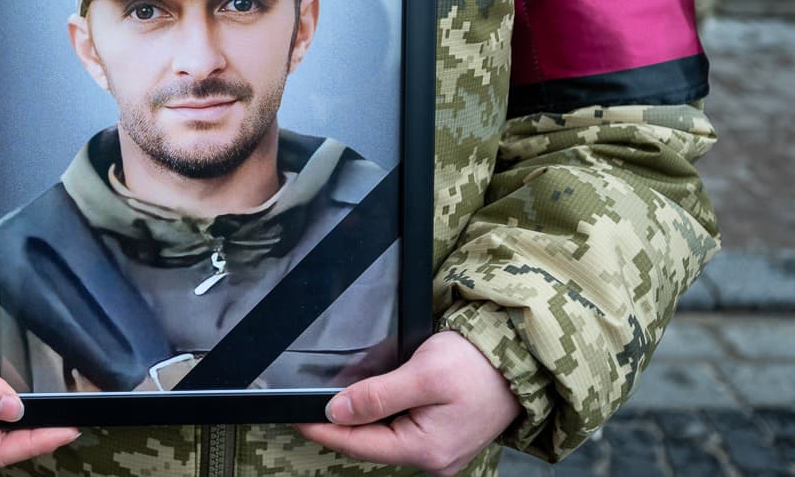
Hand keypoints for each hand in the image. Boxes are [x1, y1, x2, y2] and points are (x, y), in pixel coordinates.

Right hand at [0, 305, 79, 466]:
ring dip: (34, 428)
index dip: (31, 443)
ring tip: (63, 417)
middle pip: (0, 447)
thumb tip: (12, 410)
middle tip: (70, 425)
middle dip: (37, 438)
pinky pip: (3, 418)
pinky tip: (44, 405)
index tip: (63, 429)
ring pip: (4, 435)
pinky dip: (26, 413)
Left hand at [297, 331, 521, 476]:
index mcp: (426, 450)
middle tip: (306, 403)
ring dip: (361, 418)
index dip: (322, 429)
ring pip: (384, 436)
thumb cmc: (477, 363)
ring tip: (330, 399)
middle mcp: (434, 459)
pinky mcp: (445, 435)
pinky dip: (382, 414)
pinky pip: (402, 428)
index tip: (293, 415)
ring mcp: (441, 450)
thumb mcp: (423, 374)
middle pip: (370, 443)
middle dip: (339, 424)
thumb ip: (377, 396)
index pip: (358, 444)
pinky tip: (368, 399)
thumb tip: (336, 413)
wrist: (522, 357)